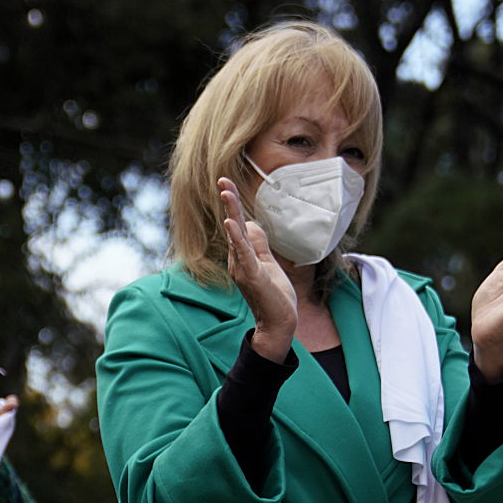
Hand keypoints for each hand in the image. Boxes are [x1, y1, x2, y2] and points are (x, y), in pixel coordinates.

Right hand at [216, 176, 299, 360]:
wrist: (279, 323)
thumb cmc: (275, 296)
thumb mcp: (268, 263)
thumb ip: (259, 244)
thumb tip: (252, 224)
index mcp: (242, 256)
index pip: (238, 225)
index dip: (234, 204)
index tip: (227, 184)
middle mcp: (237, 260)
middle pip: (233, 224)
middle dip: (229, 201)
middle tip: (222, 179)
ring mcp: (242, 267)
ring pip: (236, 234)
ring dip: (232, 211)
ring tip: (226, 192)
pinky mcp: (251, 275)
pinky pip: (242, 252)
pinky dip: (236, 237)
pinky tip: (231, 222)